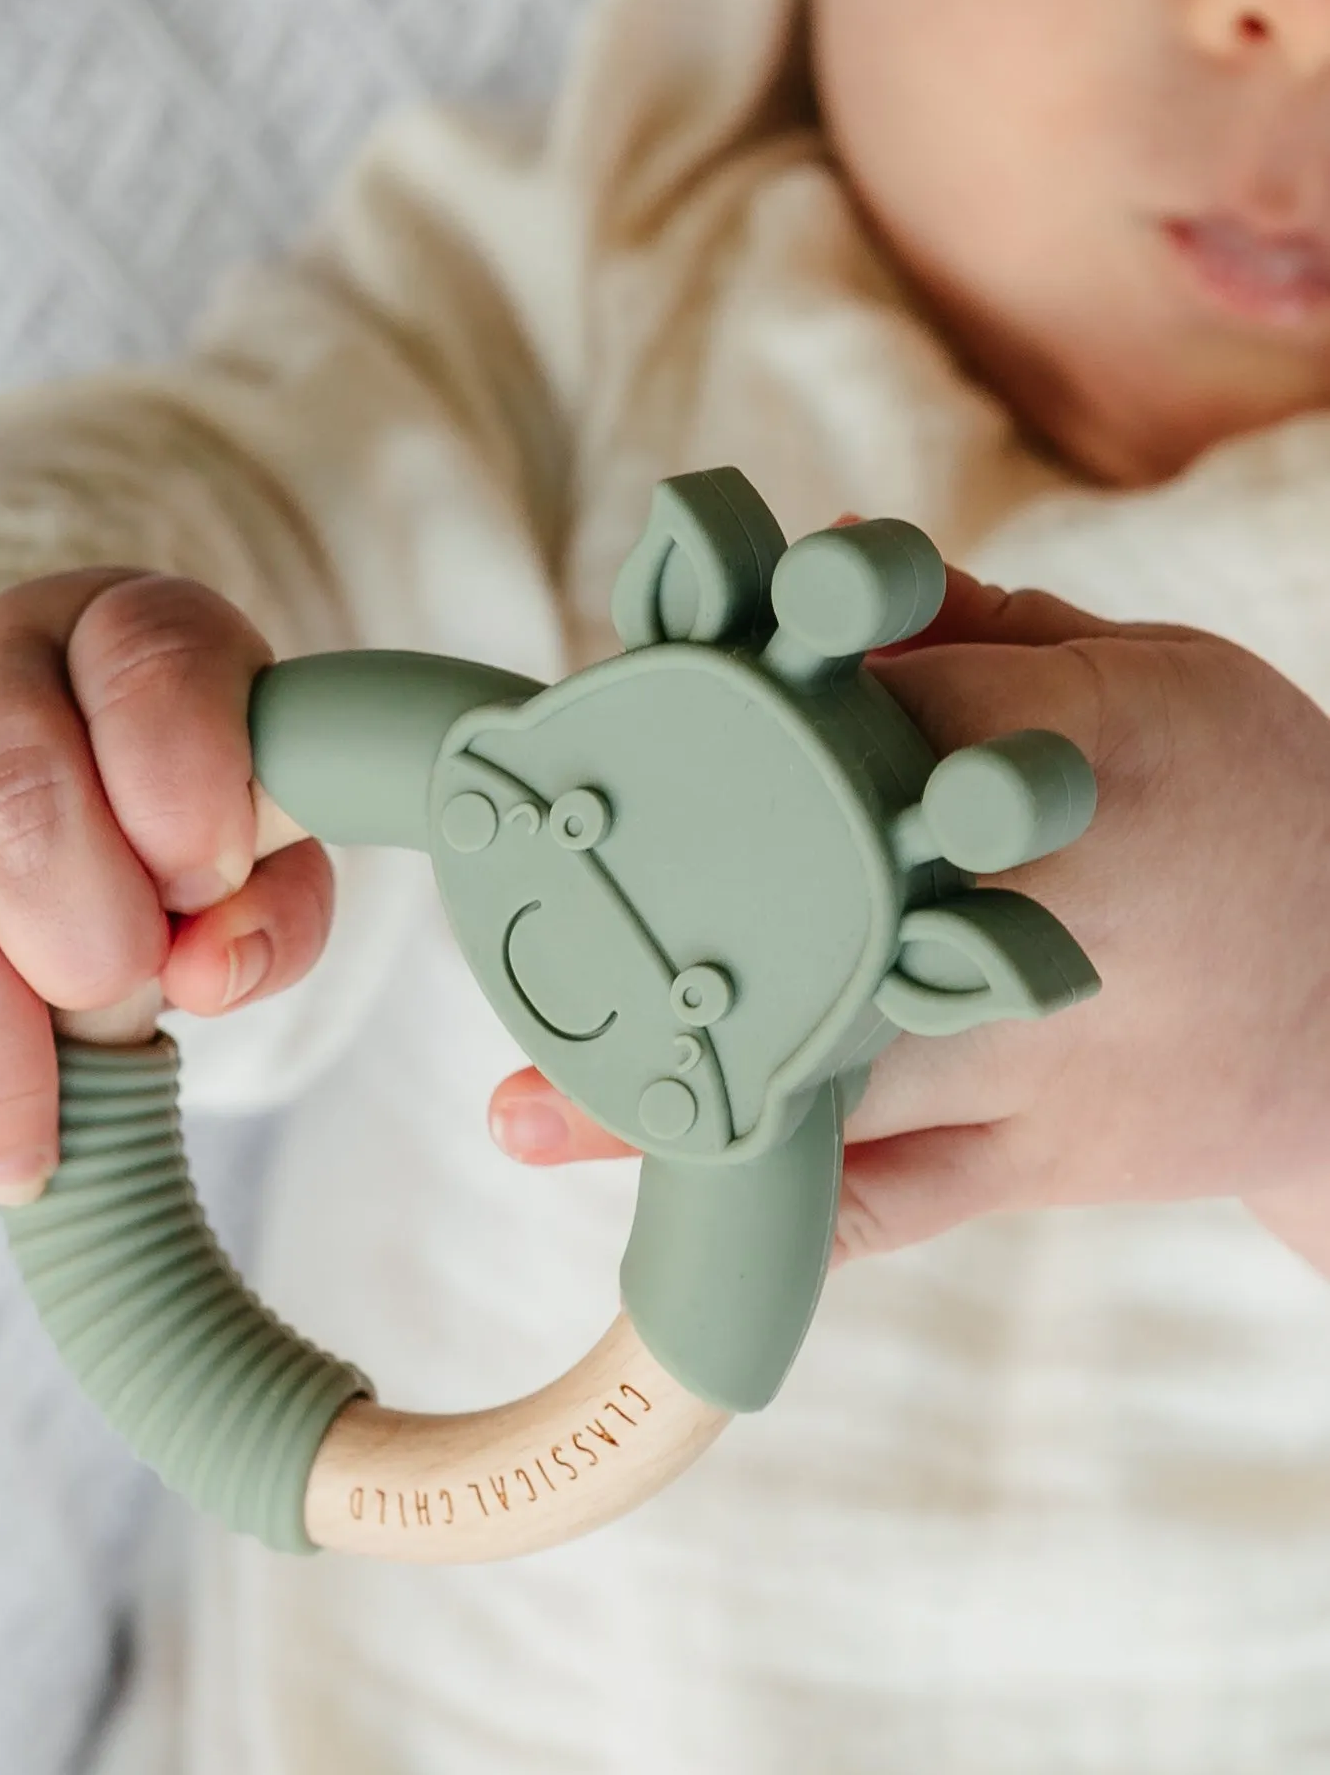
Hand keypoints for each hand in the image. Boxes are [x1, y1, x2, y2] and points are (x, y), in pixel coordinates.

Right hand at [0, 571, 333, 1202]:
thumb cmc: (151, 817)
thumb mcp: (254, 834)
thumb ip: (270, 904)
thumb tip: (208, 972)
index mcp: (125, 630)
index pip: (148, 669)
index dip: (183, 791)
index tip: (209, 886)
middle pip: (4, 797)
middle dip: (75, 938)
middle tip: (121, 1013)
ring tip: (27, 1151)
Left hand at [488, 574, 1329, 1272]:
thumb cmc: (1249, 803)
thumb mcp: (1155, 672)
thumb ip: (981, 630)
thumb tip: (821, 563)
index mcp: (1089, 754)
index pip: (878, 714)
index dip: (737, 710)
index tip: (621, 707)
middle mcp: (1052, 907)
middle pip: (834, 893)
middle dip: (684, 894)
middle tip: (536, 899)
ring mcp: (1040, 1050)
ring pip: (839, 1072)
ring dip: (679, 1090)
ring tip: (524, 1106)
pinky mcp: (1039, 1160)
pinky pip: (895, 1201)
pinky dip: (776, 1209)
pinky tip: (666, 1211)